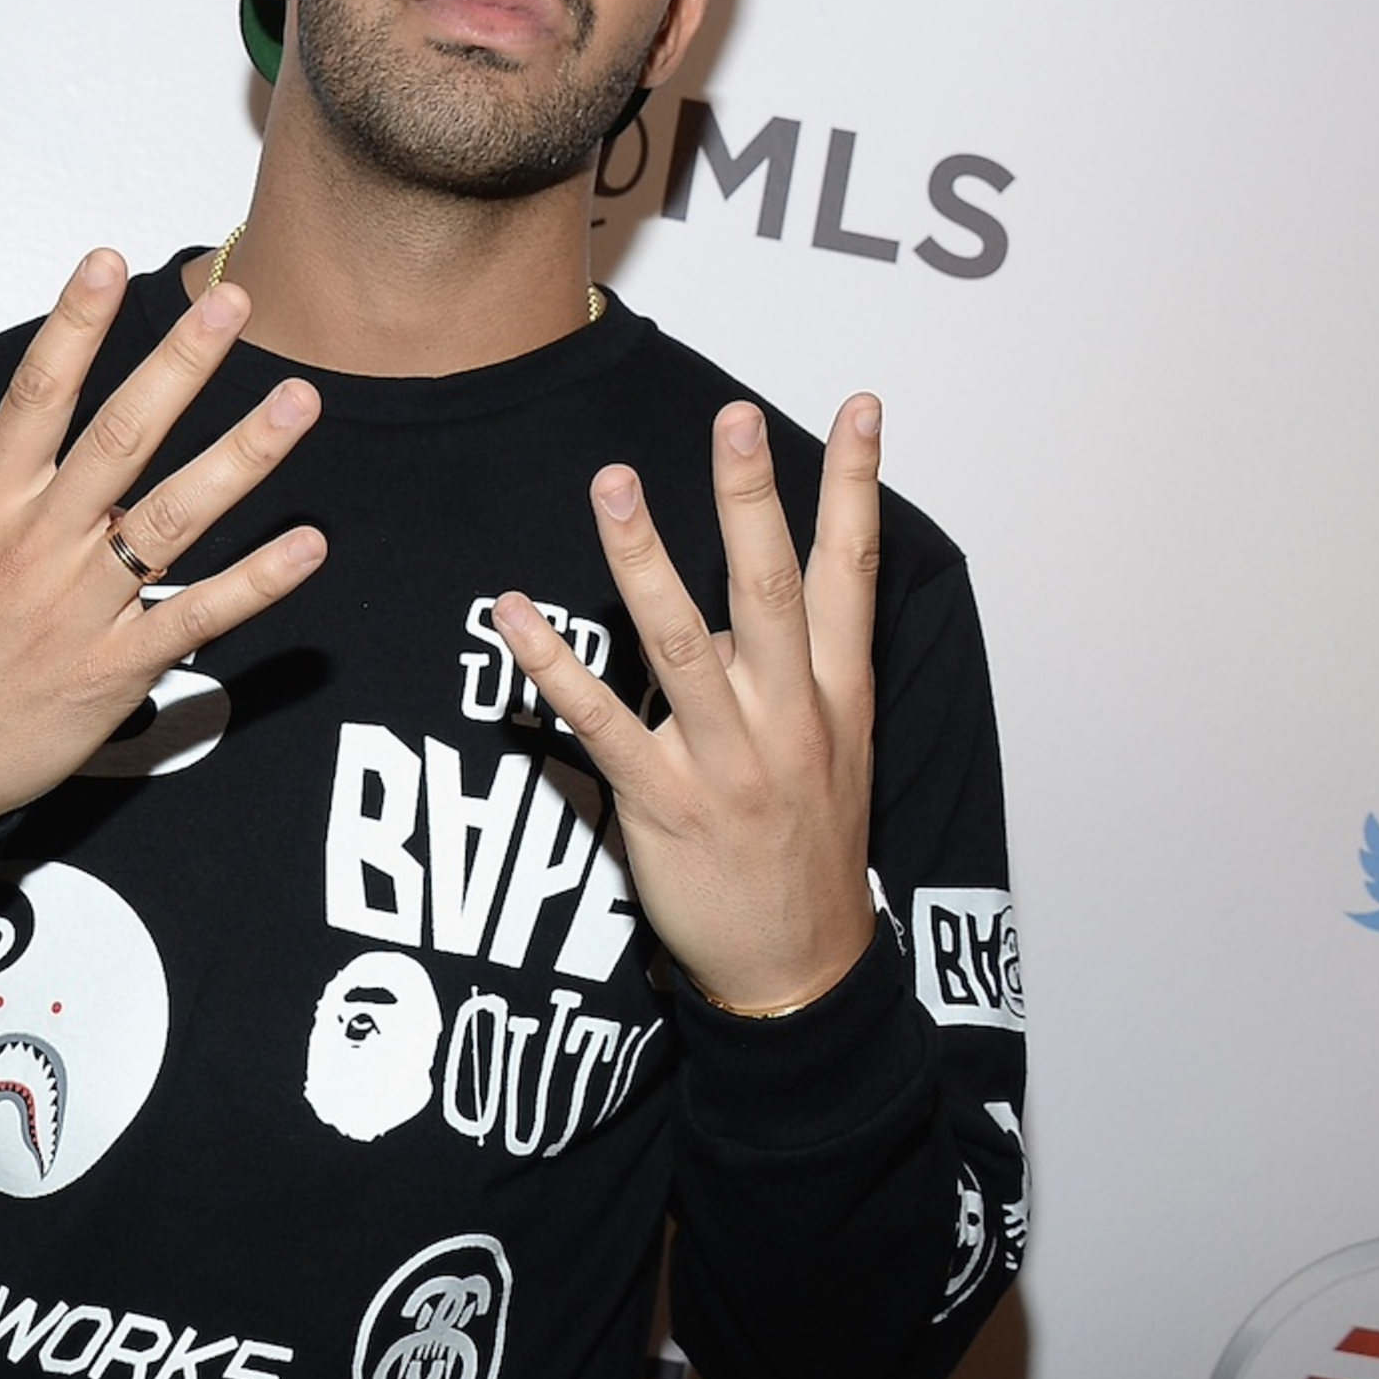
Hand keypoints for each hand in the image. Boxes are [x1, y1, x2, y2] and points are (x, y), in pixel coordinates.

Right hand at [0, 250, 328, 831]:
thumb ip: (6, 485)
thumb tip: (48, 419)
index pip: (36, 396)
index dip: (73, 325)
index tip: (108, 259)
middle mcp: (38, 544)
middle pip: (121, 437)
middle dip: (180, 365)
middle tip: (233, 305)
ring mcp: (81, 607)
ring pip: (172, 517)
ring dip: (242, 456)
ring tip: (297, 400)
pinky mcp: (118, 670)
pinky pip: (197, 615)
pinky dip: (257, 581)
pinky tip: (307, 544)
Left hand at [496, 397, 882, 1014]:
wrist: (801, 970)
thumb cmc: (807, 845)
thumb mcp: (835, 748)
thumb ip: (793, 667)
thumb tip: (739, 597)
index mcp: (836, 694)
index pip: (852, 572)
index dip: (859, 486)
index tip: (862, 407)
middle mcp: (790, 718)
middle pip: (770, 590)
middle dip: (750, 500)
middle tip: (732, 419)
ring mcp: (729, 763)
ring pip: (682, 645)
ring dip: (643, 560)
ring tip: (612, 484)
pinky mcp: (665, 806)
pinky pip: (602, 723)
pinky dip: (555, 666)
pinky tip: (516, 615)